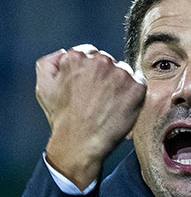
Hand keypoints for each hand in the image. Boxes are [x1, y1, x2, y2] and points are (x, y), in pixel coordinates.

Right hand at [36, 45, 145, 189]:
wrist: (80, 143)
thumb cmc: (63, 119)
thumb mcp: (44, 87)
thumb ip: (50, 63)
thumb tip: (63, 54)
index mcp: (77, 56)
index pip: (91, 55)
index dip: (91, 75)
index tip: (89, 92)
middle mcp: (100, 60)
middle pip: (109, 63)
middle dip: (106, 79)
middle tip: (98, 102)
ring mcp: (120, 73)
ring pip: (124, 74)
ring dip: (121, 87)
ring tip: (109, 107)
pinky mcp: (136, 87)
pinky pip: (139, 84)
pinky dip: (134, 96)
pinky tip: (122, 108)